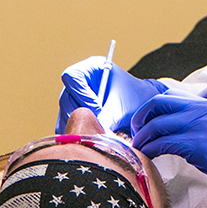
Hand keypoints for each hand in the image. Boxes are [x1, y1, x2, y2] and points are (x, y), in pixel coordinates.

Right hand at [55, 56, 169, 133]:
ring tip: (94, 135)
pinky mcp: (73, 112)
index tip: (98, 108)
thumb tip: (93, 131)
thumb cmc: (134, 98)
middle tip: (94, 128)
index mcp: (91, 67)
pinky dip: (76, 133)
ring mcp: (74, 96)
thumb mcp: (123, 106)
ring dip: (77, 126)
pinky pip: (67, 123)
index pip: (73, 77)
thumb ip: (107, 116)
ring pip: (65, 112)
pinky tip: (88, 140)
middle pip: (66, 97)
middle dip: (79, 115)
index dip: (82, 94)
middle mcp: (79, 81)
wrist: (141, 107)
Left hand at [131, 94, 206, 207]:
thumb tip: (179, 134)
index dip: (151, 108)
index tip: (143, 123)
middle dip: (141, 118)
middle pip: (159, 103)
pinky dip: (151, 149)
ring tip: (138, 150)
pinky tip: (148, 158)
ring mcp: (200, 126)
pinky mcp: (198, 145)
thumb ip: (202, 126)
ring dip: (142, 138)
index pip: (171, 96)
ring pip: (157, 123)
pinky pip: (164, 142)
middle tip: (135, 134)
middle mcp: (203, 110)